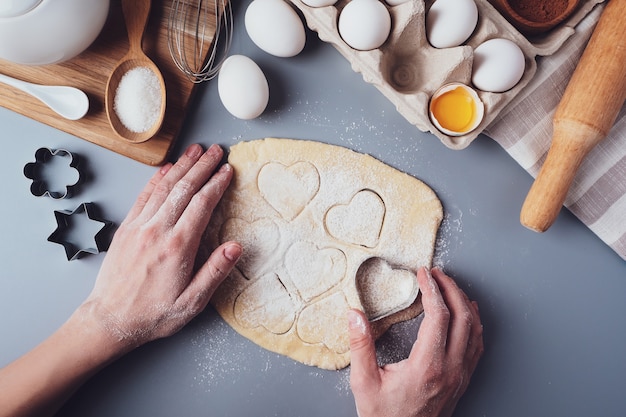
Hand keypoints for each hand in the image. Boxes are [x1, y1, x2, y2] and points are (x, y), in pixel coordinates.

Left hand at [81, 143, 241, 350]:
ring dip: (181, 166)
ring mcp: (139, 227)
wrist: (110, 320)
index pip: (201, 205)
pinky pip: (143, 197)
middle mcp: (157, 231)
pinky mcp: (126, 229)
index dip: (216, 184)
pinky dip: (156, 180)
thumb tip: (235, 247)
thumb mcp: (192, 302)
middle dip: (202, 166)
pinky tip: (166, 169)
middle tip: (216, 150)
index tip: (227, 170)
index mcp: (177, 247)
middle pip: (184, 189)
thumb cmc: (153, 315)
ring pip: (164, 188)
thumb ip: (215, 272)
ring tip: (195, 150)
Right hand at [348, 267, 482, 416]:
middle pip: (463, 317)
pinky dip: (474, 323)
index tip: (422, 274)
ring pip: (474, 330)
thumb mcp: (364, 383)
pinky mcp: (462, 381)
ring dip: (464, 303)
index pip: (438, 316)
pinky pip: (476, 346)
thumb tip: (354, 315)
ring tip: (450, 287)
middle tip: (436, 274)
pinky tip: (467, 315)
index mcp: (427, 366)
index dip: (432, 289)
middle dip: (451, 289)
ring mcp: (459, 376)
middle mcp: (449, 369)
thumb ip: (360, 346)